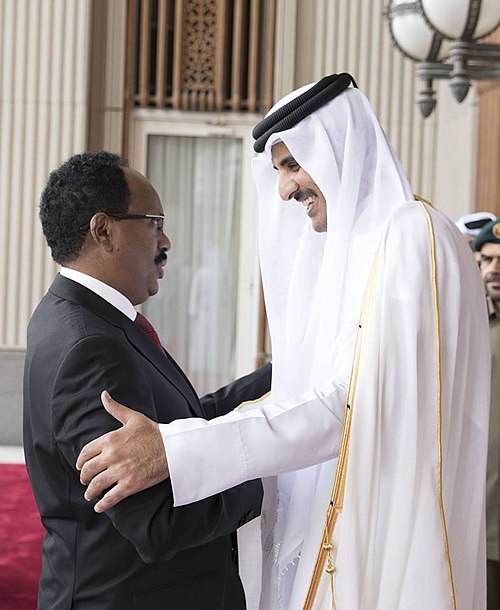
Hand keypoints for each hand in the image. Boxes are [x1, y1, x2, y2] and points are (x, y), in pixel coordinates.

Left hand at [76, 391, 168, 512]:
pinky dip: (102, 504)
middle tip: (85, 481)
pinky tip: (99, 506)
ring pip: (96, 486)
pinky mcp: (129, 485)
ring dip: (90, 492)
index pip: (86, 453)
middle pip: (88, 471)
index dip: (81, 462)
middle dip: (84, 478)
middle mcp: (111, 456)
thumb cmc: (153, 432)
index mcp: (110, 439)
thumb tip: (104, 395)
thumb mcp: (133, 418)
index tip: (81, 467)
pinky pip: (110, 498)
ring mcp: (120, 471)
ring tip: (90, 495)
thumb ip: (115, 408)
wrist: (172, 448)